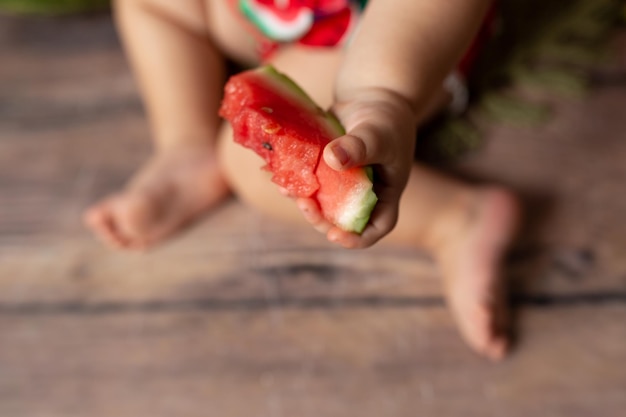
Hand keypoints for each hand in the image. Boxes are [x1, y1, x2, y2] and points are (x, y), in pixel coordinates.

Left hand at [296, 87, 417, 247]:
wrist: (373, 97)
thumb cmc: (385, 118)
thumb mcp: (377, 133)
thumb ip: (359, 147)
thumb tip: (332, 159)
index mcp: (385, 194)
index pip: (376, 227)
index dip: (356, 238)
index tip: (335, 235)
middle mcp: (362, 195)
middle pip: (341, 220)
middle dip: (320, 218)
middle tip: (303, 204)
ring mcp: (342, 185)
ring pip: (321, 204)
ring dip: (303, 201)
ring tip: (286, 187)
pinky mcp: (325, 171)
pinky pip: (308, 183)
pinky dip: (294, 181)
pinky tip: (278, 174)